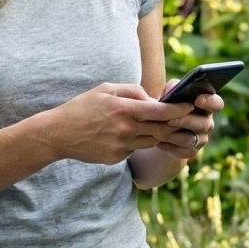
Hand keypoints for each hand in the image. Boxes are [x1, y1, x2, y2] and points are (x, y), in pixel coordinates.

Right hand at [37, 83, 195, 164]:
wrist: (59, 134)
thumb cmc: (83, 107)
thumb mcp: (106, 89)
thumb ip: (132, 91)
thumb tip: (152, 99)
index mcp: (123, 109)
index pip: (159, 111)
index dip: (178, 109)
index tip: (189, 105)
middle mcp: (125, 130)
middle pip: (161, 130)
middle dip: (175, 124)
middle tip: (184, 119)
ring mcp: (121, 146)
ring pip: (151, 141)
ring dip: (156, 134)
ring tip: (152, 125)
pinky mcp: (116, 158)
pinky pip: (135, 150)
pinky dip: (136, 142)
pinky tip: (124, 135)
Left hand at [153, 82, 223, 157]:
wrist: (160, 128)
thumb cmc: (168, 105)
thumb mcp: (169, 94)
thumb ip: (172, 88)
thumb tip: (172, 89)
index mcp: (207, 106)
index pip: (217, 104)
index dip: (210, 102)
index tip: (197, 100)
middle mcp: (207, 123)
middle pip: (203, 124)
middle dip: (185, 121)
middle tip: (169, 120)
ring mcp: (201, 139)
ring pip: (189, 139)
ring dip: (172, 135)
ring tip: (156, 131)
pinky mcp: (191, 151)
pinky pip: (182, 151)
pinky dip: (168, 146)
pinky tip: (158, 141)